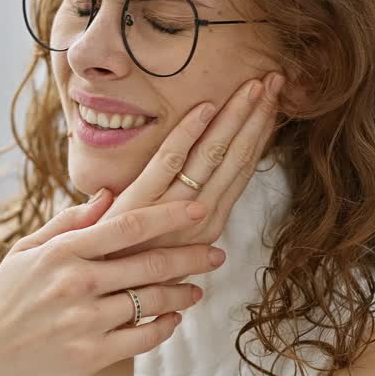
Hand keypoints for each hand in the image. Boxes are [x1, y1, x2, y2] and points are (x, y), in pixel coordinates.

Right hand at [0, 193, 227, 375]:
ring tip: (198, 290)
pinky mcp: (90, 357)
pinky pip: (142, 338)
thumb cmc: (4, 302)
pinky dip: (164, 327)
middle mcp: (76, 284)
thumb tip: (108, 196)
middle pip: (149, 263)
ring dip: (182, 294)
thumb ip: (66, 224)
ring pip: (150, 302)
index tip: (199, 210)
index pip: (127, 226)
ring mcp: (84, 322)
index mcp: (61, 252)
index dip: (169, 216)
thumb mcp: (25, 254)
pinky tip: (174, 319)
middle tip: (218, 253)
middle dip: (191, 257)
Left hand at [102, 70, 283, 258]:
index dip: (261, 134)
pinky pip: (170, 161)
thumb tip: (209, 199)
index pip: (242, 169)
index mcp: (209, 226)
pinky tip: (205, 105)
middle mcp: (201, 219)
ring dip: (237, 117)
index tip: (274, 102)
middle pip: (237, 157)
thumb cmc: (131, 267)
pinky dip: (189, 132)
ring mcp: (174, 212)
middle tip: (276, 79)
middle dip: (259, 116)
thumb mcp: (171, 246)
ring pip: (214, 155)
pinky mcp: (142, 204)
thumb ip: (188, 217)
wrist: (97, 296)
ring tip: (256, 84)